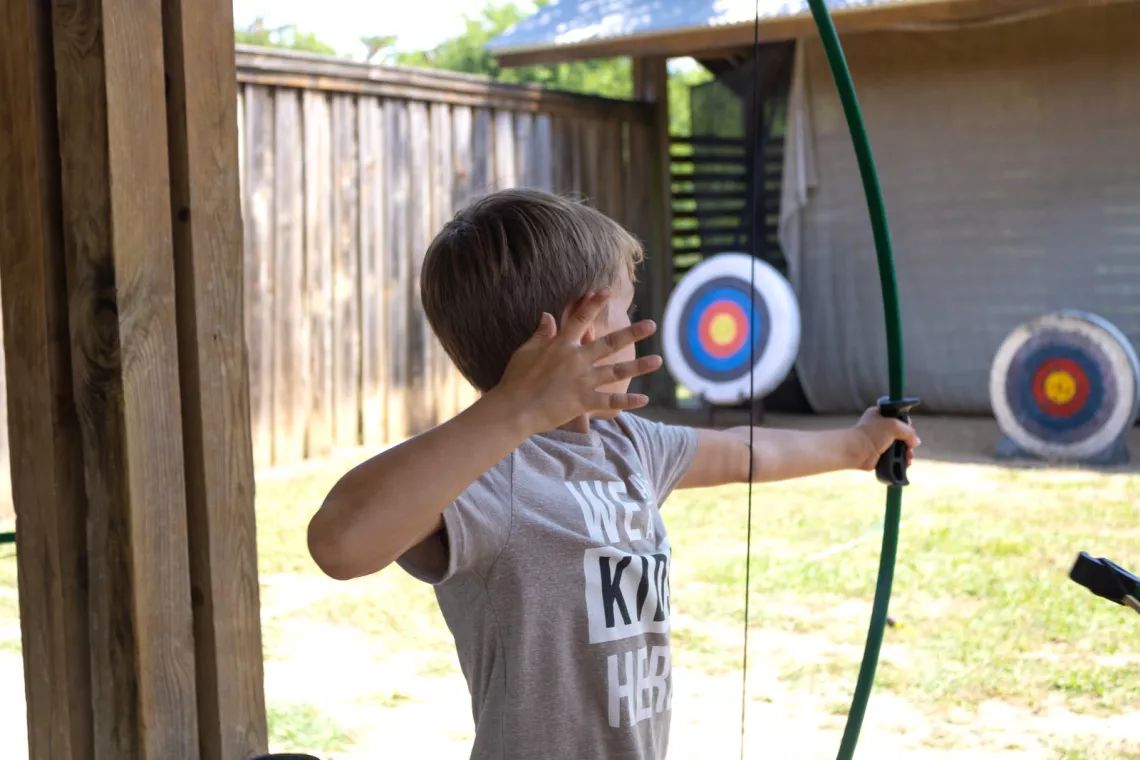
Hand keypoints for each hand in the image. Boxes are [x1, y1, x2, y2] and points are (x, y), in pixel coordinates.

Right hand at [492, 289, 662, 433]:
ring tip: (658, 361)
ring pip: (616, 371)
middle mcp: (577, 360)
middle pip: (609, 343)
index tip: (607, 290)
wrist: (514, 409)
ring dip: (639, 366)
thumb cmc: (516, 380)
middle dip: (632, 333)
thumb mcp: (525, 351)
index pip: (581, 318)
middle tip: (652, 325)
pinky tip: (644, 399)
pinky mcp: (584, 402)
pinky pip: (610, 401)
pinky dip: (628, 401)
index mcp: (561, 345)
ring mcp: (582, 381)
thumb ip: (541, 334)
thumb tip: (548, 315)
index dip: (594, 303)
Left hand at [850, 406, 920, 470]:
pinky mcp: (879, 454)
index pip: (898, 415)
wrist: (856, 451)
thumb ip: (909, 431)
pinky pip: (894, 456)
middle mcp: (879, 427)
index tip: (909, 428)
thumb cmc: (871, 434)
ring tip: (908, 457)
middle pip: (901, 433)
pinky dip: (900, 460)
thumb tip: (916, 442)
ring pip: (899, 446)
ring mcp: (879, 441)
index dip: (906, 422)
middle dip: (909, 441)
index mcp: (879, 414)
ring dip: (906, 452)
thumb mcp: (894, 425)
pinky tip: (905, 463)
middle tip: (910, 446)